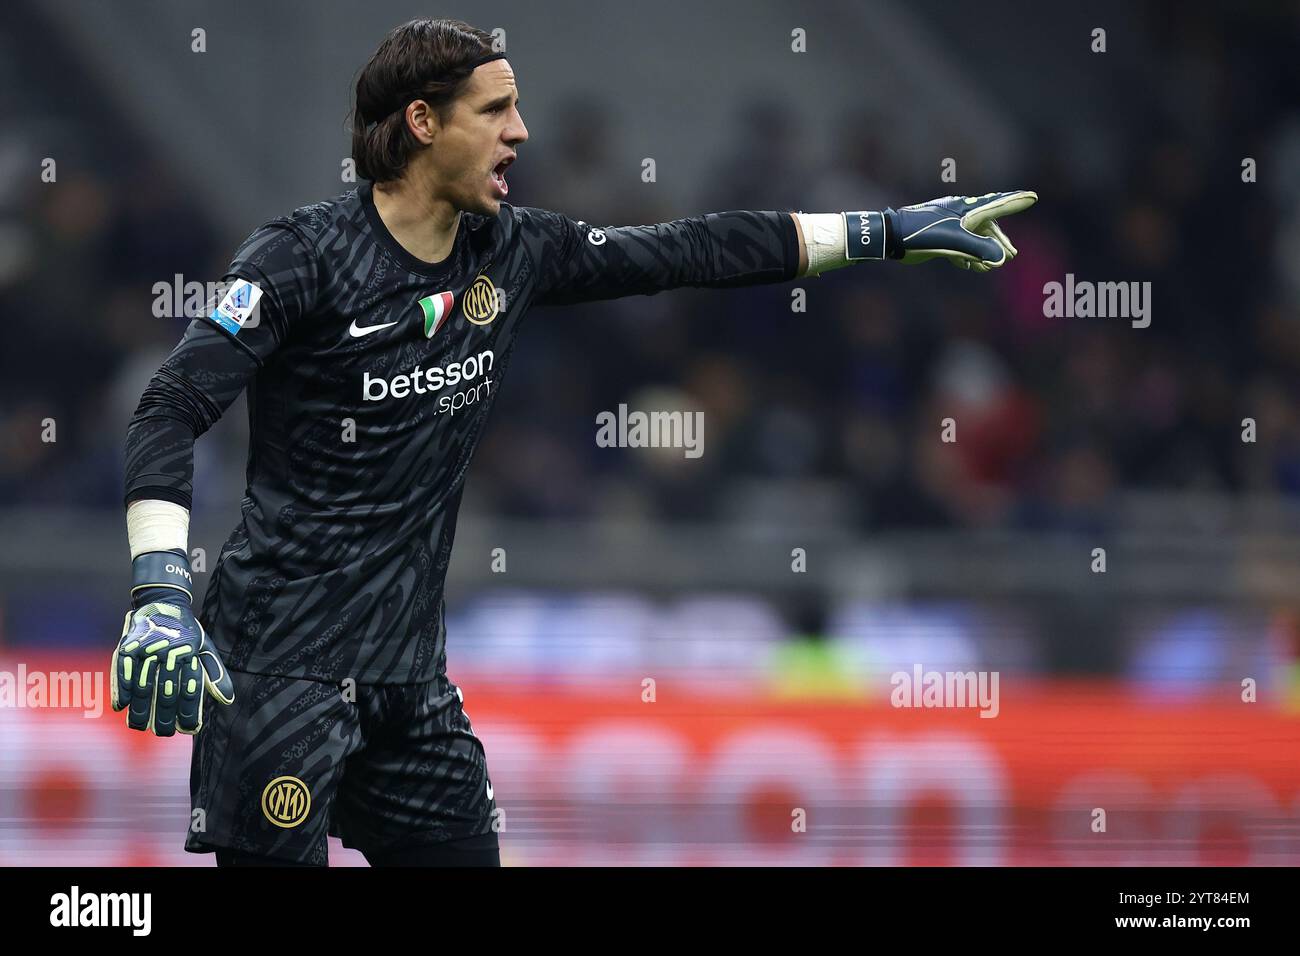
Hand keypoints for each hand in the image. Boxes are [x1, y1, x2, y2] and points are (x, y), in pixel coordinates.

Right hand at [111, 551, 234, 734]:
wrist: (162, 602)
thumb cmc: (186, 632)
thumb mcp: (204, 648)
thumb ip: (214, 674)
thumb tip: (227, 700)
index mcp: (190, 654)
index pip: (191, 690)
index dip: (190, 712)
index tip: (190, 729)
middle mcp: (169, 652)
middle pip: (166, 692)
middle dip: (165, 717)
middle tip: (164, 733)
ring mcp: (147, 649)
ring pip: (143, 687)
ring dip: (140, 711)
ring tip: (140, 727)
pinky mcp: (128, 646)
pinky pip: (123, 673)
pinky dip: (122, 691)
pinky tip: (122, 707)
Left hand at [886, 190, 1036, 270]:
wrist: (893, 237)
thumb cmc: (922, 234)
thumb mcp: (953, 241)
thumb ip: (979, 248)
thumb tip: (1001, 259)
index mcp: (967, 210)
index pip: (998, 205)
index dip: (1016, 202)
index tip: (1032, 197)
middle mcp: (960, 215)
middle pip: (988, 226)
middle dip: (1000, 241)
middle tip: (1012, 254)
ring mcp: (950, 226)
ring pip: (975, 238)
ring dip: (984, 252)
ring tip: (991, 266)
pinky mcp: (940, 238)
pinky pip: (961, 245)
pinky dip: (968, 256)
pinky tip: (971, 266)